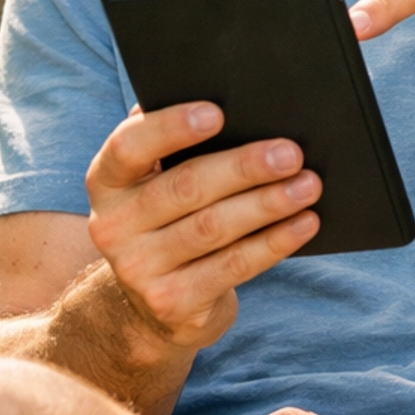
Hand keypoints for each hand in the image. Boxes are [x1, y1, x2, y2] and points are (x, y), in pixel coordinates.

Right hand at [85, 104, 321, 353]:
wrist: (154, 305)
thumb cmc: (170, 220)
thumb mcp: (157, 183)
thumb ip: (176, 146)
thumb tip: (238, 108)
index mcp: (106, 181)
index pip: (129, 147)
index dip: (171, 128)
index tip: (218, 113)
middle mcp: (112, 226)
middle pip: (185, 187)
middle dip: (244, 168)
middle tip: (290, 153)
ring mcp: (138, 269)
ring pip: (213, 228)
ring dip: (268, 203)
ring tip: (308, 185)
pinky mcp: (171, 302)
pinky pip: (232, 266)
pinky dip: (274, 242)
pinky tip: (304, 223)